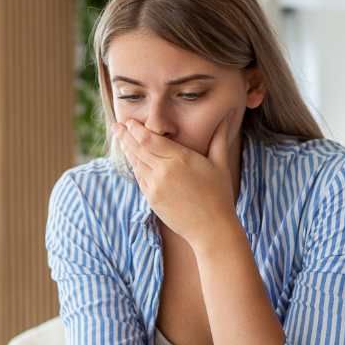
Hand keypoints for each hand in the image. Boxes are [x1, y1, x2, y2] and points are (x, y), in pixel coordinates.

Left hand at [114, 110, 240, 246]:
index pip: (150, 139)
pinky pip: (139, 178)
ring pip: (135, 163)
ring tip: (119, 138)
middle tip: (116, 126)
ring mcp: (155, 186)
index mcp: (180, 159)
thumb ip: (219, 137)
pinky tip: (131, 159)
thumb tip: (228, 114)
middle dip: (125, 136)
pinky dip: (133, 166)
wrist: (211, 229)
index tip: (131, 121)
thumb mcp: (220, 164)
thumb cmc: (219, 195)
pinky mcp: (151, 199)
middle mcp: (164, 171)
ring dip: (126, 150)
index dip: (137, 129)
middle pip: (138, 149)